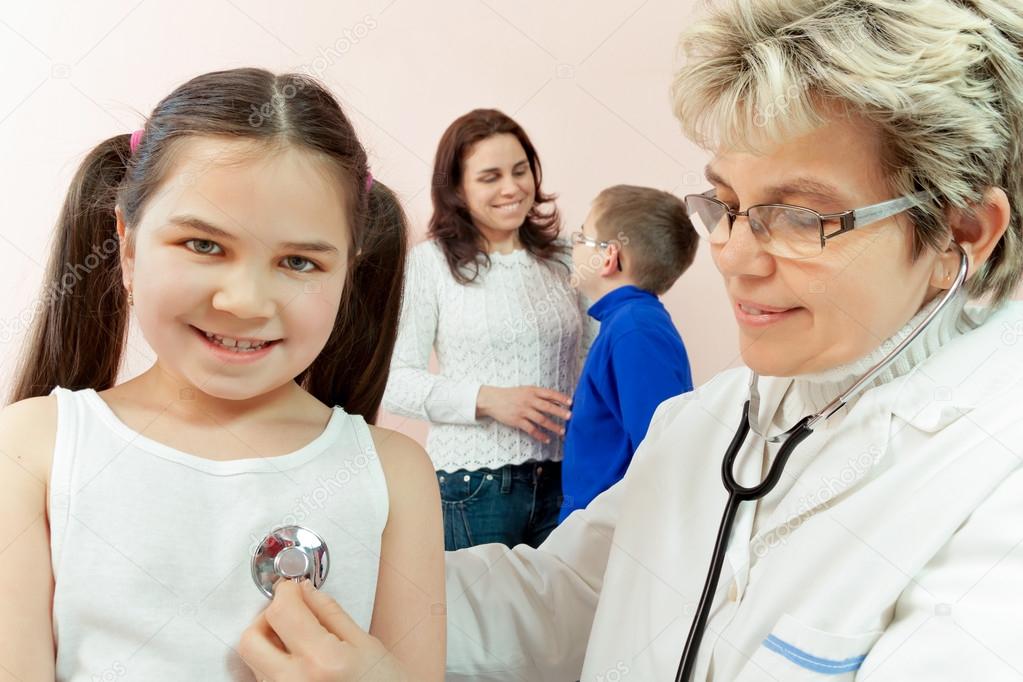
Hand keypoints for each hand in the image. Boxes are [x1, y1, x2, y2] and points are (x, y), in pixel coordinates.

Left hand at [239, 580, 411, 681]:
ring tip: (300, 639)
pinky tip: (300, 660)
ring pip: (255, 661)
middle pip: (251, 639)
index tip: (293, 587)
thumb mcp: (367, 646)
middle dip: (267, 617)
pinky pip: (264, 679)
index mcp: (322, 661)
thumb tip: (306, 592)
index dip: (286, 591)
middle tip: (289, 611)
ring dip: (271, 642)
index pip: (281, 611)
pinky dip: (276, 663)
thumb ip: (330, 614)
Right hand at [476, 385, 571, 442]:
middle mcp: (528, 400)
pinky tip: (547, 439)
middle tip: (570, 417)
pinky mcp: (517, 421)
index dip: (561, 398)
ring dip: (553, 426)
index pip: (549, 393)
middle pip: (547, 407)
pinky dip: (540, 435)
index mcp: (532, 391)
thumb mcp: (525, 390)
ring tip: (562, 431)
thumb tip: (556, 401)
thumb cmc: (511, 395)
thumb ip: (539, 395)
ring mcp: (523, 411)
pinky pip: (531, 429)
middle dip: (560, 412)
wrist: (492, 400)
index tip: (571, 402)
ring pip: (541, 419)